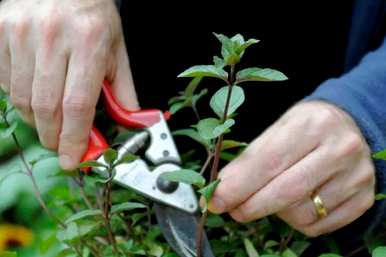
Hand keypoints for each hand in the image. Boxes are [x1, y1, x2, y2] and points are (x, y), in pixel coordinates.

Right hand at [0, 0, 138, 169]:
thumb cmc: (94, 15)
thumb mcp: (116, 50)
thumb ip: (122, 90)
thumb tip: (130, 122)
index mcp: (88, 42)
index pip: (78, 105)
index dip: (75, 139)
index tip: (73, 160)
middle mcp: (52, 37)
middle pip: (47, 108)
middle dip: (54, 137)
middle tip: (62, 145)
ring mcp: (21, 33)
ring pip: (23, 99)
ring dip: (38, 120)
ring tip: (52, 119)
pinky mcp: (1, 32)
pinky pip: (6, 82)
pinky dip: (21, 98)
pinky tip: (36, 93)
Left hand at [209, 101, 375, 236]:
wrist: (348, 129)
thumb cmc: (305, 129)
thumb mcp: (277, 130)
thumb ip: (250, 159)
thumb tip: (221, 189)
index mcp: (312, 124)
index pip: (268, 161)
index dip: (238, 185)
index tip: (214, 200)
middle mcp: (340, 149)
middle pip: (285, 192)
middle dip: (251, 205)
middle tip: (233, 209)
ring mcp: (356, 176)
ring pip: (301, 214)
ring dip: (276, 213)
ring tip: (272, 197)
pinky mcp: (363, 199)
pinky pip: (319, 226)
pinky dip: (298, 222)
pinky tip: (295, 204)